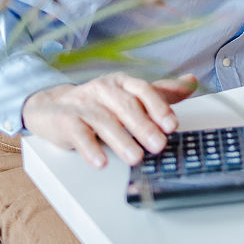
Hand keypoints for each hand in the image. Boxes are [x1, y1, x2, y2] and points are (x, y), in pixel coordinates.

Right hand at [21, 72, 197, 168]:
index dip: (159, 107)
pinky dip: (90, 149)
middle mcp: (104, 90)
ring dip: (122, 141)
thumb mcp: (130, 94)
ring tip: (135, 158)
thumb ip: (160, 92)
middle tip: (159, 145)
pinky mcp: (65, 121)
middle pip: (127, 107)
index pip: (144, 90)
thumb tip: (191, 83)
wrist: (52, 106)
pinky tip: (101, 161)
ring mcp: (83, 104)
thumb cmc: (98, 103)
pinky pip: (79, 134)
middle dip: (144, 127)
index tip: (172, 125)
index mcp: (123, 82)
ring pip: (105, 122)